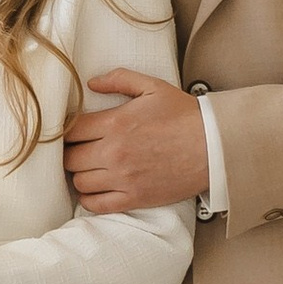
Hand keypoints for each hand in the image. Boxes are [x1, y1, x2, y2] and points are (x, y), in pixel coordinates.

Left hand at [64, 70, 210, 214]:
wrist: (214, 146)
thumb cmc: (185, 115)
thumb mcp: (153, 86)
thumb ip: (119, 79)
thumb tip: (92, 83)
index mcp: (115, 122)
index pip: (71, 130)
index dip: (67, 130)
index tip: (75, 131)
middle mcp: (114, 152)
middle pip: (70, 158)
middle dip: (72, 153)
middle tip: (81, 149)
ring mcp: (123, 178)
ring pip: (79, 182)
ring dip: (81, 174)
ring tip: (90, 168)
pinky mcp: (134, 198)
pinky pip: (96, 204)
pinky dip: (90, 198)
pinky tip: (95, 189)